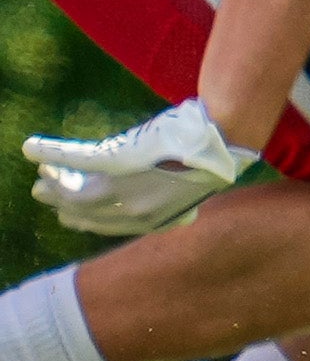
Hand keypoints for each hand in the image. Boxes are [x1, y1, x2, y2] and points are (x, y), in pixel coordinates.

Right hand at [27, 98, 255, 235]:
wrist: (226, 135)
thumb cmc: (215, 155)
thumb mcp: (195, 189)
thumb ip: (179, 205)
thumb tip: (187, 218)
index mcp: (153, 222)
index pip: (106, 226)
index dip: (84, 218)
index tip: (69, 213)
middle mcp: (133, 213)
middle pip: (84, 212)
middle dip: (63, 202)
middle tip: (46, 191)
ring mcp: (124, 190)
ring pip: (74, 191)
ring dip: (55, 181)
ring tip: (44, 173)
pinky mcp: (116, 161)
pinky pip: (75, 159)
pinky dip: (51, 153)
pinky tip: (31, 148)